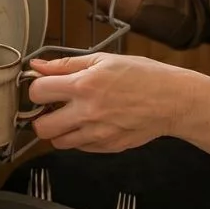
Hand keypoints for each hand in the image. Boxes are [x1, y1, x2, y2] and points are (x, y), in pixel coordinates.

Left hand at [26, 53, 199, 151]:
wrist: (173, 100)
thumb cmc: (142, 75)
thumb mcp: (103, 60)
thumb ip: (66, 64)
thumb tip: (37, 65)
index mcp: (83, 86)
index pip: (37, 92)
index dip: (36, 88)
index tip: (43, 87)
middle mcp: (87, 113)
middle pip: (40, 127)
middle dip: (40, 117)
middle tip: (51, 108)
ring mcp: (97, 134)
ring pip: (57, 142)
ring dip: (58, 130)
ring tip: (71, 116)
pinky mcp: (108, 147)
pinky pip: (79, 148)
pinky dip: (78, 138)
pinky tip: (90, 124)